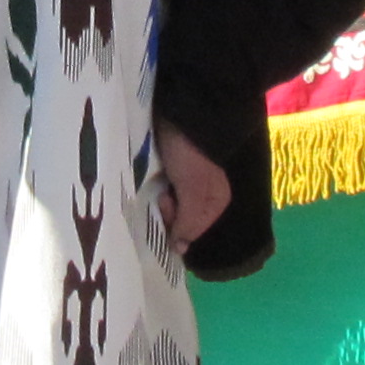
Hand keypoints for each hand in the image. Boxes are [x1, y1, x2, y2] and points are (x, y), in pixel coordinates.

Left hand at [152, 121, 228, 247]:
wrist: (182, 113)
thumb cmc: (191, 155)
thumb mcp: (193, 192)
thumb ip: (188, 223)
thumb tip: (181, 251)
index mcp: (215, 204)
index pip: (190, 232)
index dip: (175, 225)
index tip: (165, 206)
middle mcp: (204, 196)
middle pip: (179, 218)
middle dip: (166, 209)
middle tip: (162, 191)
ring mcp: (188, 182)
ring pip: (169, 204)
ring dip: (157, 197)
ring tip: (156, 180)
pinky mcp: (173, 167)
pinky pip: (162, 188)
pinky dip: (154, 187)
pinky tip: (150, 179)